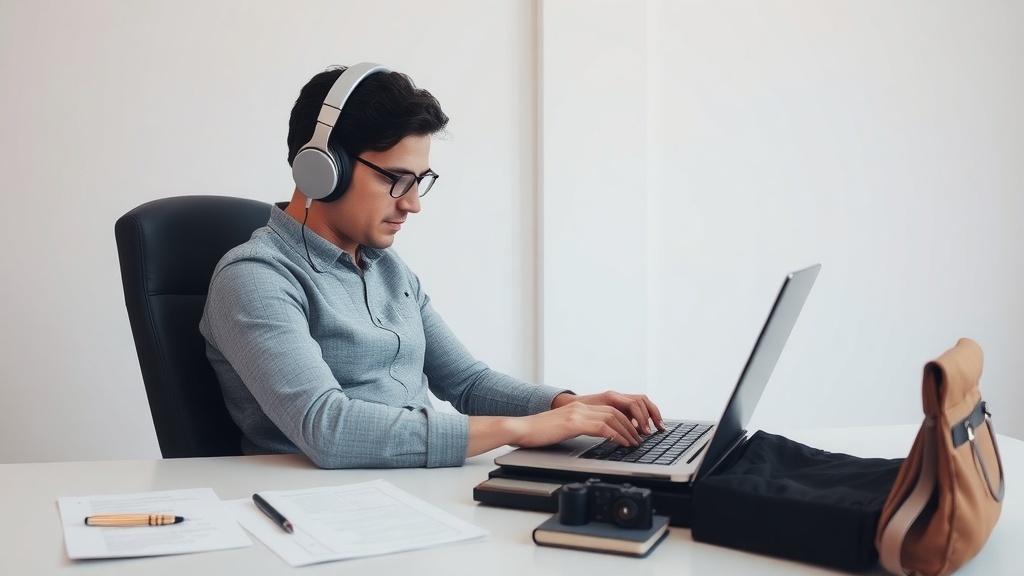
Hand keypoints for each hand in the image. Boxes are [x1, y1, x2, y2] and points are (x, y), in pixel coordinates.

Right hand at [505, 402, 644, 447]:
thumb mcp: (563, 428)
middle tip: (639, 439)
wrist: (520, 430)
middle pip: (615, 412)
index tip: (633, 432)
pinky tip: (621, 443)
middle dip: (631, 425)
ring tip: (634, 443)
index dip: (625, 421)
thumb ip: (578, 428)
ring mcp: (577, 413)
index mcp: (579, 407)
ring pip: (612, 418)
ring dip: (627, 431)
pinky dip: (616, 435)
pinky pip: (602, 427)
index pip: (610, 409)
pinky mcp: (573, 422)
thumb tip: (594, 437)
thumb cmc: (538, 433)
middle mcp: (580, 407)